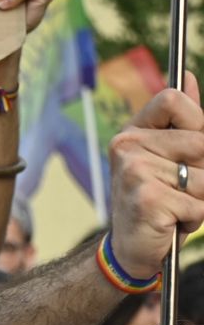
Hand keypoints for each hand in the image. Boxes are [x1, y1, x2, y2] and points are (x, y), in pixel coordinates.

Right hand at [107, 78, 203, 280]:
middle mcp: (127, 147)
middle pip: (201, 142)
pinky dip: (194, 217)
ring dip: (202, 199)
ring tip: (178, 207)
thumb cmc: (156, 200)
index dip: (197, 122)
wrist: (130, 249)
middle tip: (184, 188)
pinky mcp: (147, 199)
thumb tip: (188, 75)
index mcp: (133, 132)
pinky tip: (171, 222)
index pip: (173, 100)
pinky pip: (198, 203)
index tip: (193, 149)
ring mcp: (135, 172)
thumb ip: (183, 120)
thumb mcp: (168, 157)